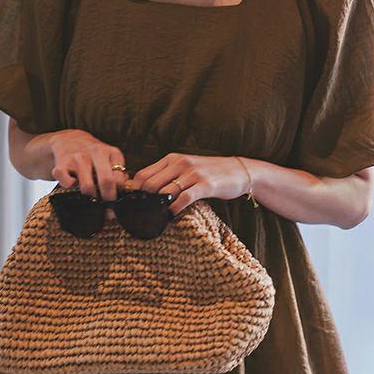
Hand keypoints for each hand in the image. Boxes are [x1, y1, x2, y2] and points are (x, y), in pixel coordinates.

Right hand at [49, 130, 129, 216]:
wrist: (68, 140)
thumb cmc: (93, 155)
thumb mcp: (110, 158)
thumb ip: (119, 174)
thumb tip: (124, 193)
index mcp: (111, 152)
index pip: (119, 178)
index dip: (119, 194)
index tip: (117, 203)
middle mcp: (96, 152)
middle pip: (106, 181)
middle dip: (108, 199)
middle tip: (107, 209)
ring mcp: (78, 158)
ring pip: (87, 186)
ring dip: (90, 198)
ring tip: (91, 200)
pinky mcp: (62, 164)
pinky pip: (67, 184)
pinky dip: (70, 189)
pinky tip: (73, 185)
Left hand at [124, 152, 250, 215]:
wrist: (238, 170)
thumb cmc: (210, 172)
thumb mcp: (186, 168)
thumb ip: (168, 175)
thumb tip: (146, 191)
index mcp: (173, 158)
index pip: (143, 174)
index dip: (135, 190)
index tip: (134, 203)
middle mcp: (180, 163)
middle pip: (150, 184)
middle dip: (144, 200)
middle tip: (143, 213)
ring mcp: (193, 174)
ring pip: (164, 191)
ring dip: (158, 206)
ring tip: (156, 215)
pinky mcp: (205, 185)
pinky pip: (184, 198)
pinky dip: (175, 208)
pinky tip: (172, 214)